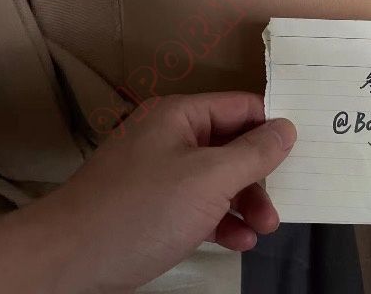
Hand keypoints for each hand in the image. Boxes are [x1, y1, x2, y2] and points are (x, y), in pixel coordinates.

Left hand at [0, 92, 295, 293]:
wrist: (67, 262)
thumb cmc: (143, 210)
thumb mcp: (209, 179)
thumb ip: (254, 152)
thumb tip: (288, 127)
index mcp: (181, 115)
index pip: (242, 108)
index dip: (273, 129)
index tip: (303, 156)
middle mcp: (171, 136)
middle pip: (232, 146)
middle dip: (259, 179)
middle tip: (276, 211)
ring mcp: (159, 172)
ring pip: (217, 179)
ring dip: (243, 204)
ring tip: (262, 231)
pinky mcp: (152, 205)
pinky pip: (196, 204)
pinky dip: (219, 220)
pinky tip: (237, 242)